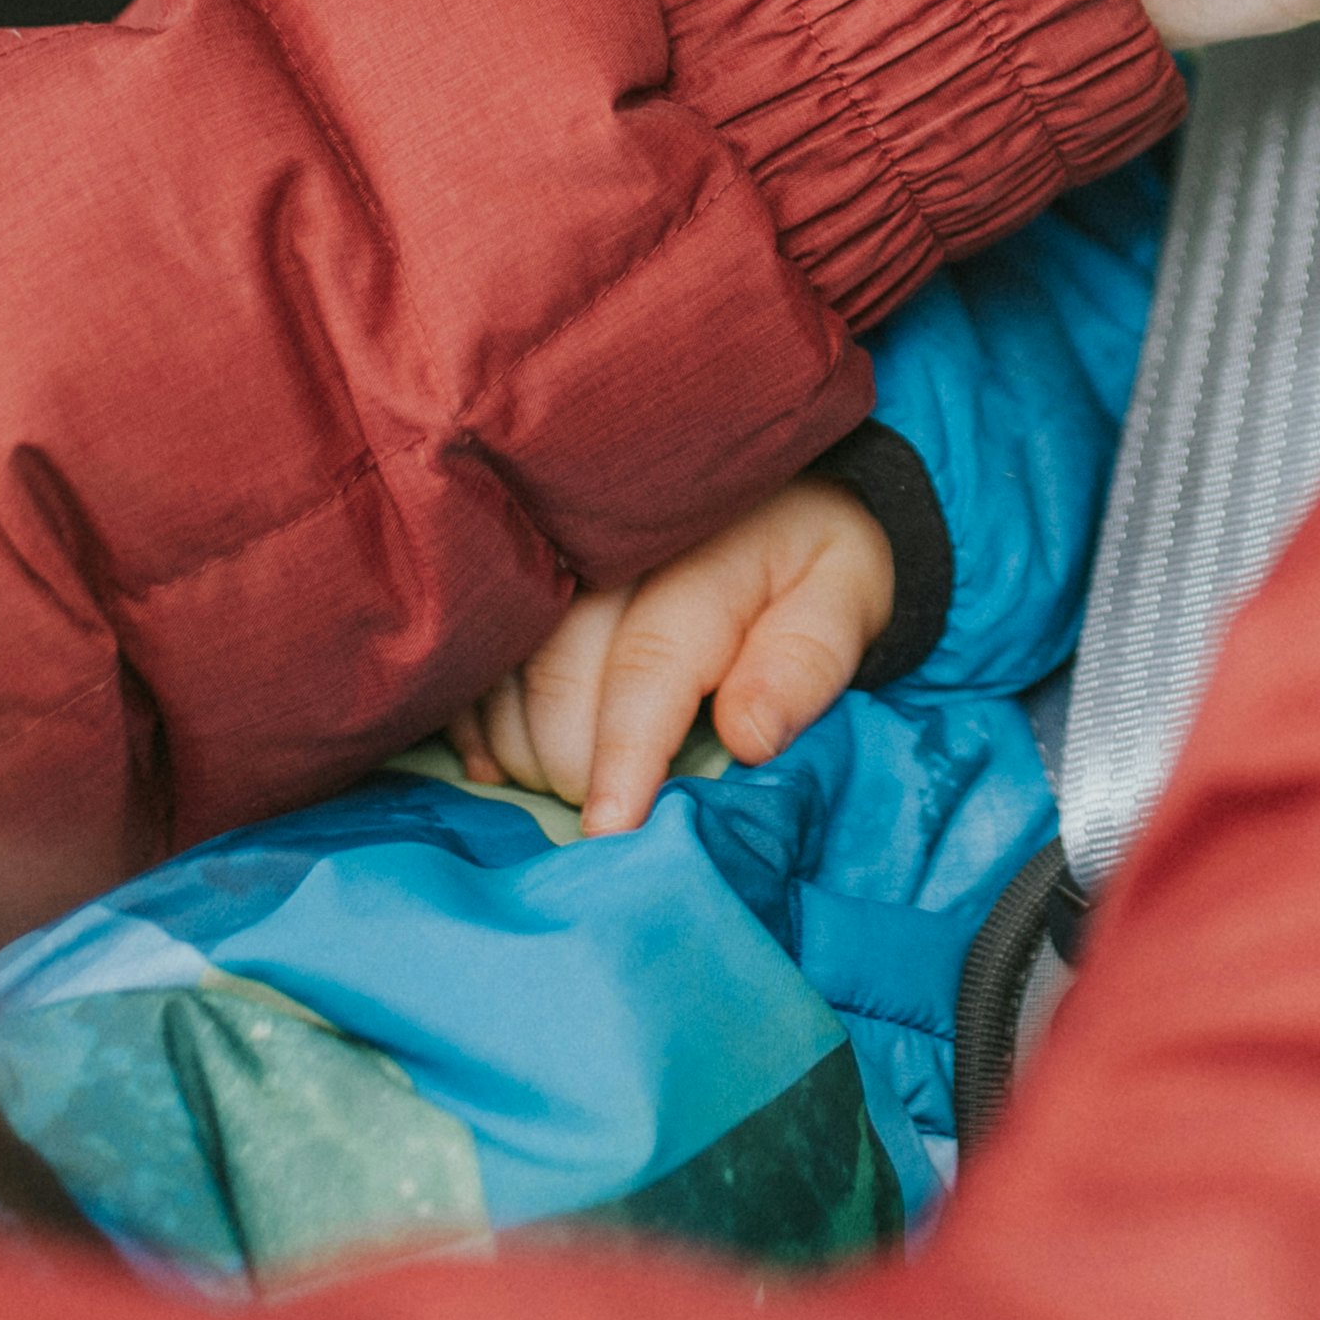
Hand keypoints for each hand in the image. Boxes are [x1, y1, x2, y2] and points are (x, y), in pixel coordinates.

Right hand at [450, 476, 894, 836]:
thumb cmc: (811, 564)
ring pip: (504, 662)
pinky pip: (475, 650)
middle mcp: (613, 545)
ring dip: (520, 745)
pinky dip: (478, 717)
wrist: (773, 489)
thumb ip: (805, 665)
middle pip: (559, 670)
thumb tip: (749, 738)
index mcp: (706, 554)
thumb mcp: (845, 600)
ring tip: (558, 787)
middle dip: (569, 763)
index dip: (623, 757)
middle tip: (601, 814)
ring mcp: (554, 551)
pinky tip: (498, 763)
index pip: (649, 664)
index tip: (608, 830)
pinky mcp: (518, 569)